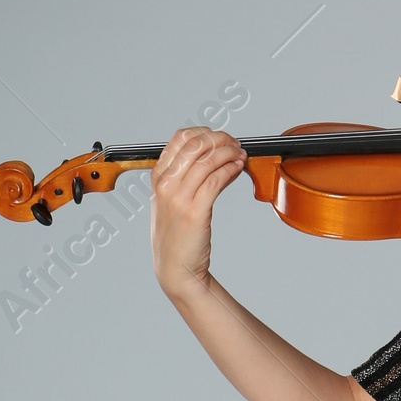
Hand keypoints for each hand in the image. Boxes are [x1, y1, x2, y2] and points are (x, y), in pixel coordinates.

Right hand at [151, 126, 248, 296]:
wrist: (176, 268)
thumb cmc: (178, 236)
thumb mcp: (172, 201)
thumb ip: (185, 178)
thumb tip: (213, 158)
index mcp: (158, 177)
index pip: (180, 138)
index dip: (205, 132)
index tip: (220, 137)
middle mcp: (166, 184)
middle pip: (196, 145)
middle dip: (221, 139)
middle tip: (235, 143)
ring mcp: (178, 198)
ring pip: (207, 160)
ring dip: (229, 152)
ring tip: (241, 154)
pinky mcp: (195, 212)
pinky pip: (215, 180)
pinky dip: (230, 169)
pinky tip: (238, 167)